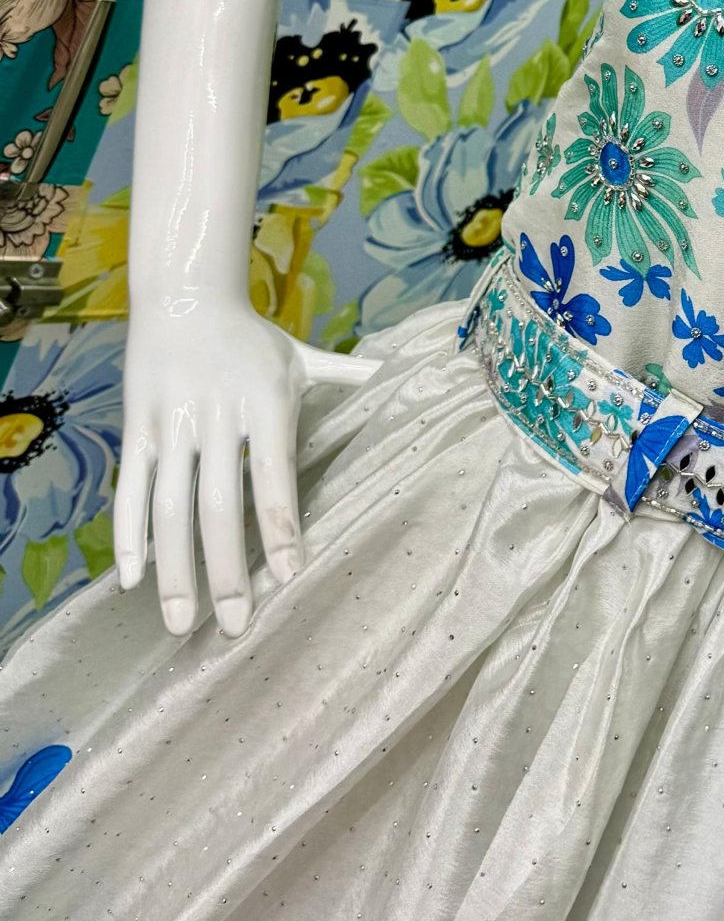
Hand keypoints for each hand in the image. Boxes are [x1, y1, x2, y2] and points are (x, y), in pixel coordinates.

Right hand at [114, 301, 372, 637]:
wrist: (183, 294)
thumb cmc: (251, 337)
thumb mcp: (299, 354)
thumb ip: (343, 375)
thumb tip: (395, 375)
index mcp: (264, 402)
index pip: (273, 475)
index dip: (279, 526)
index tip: (287, 575)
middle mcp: (216, 417)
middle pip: (218, 505)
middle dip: (224, 570)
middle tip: (234, 627)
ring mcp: (171, 425)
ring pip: (169, 507)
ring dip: (174, 569)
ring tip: (181, 623)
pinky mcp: (137, 429)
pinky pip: (132, 490)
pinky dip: (129, 536)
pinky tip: (134, 580)